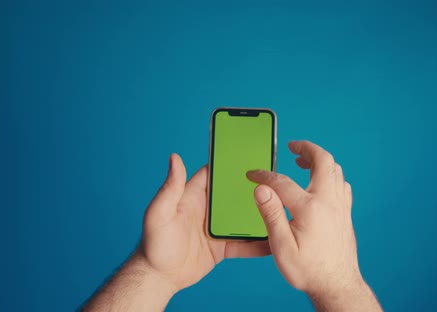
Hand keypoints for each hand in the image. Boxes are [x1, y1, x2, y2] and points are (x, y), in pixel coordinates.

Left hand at [84, 154, 269, 310]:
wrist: (158, 278)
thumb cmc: (154, 244)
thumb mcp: (159, 213)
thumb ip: (170, 188)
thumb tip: (175, 157)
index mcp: (193, 196)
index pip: (214, 174)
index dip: (230, 164)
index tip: (251, 156)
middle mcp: (207, 209)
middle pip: (233, 194)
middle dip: (252, 189)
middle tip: (277, 184)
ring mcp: (216, 228)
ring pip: (242, 218)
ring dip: (258, 215)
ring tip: (282, 210)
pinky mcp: (222, 247)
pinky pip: (244, 243)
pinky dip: (258, 243)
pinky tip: (275, 241)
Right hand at [247, 141, 380, 310]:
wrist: (336, 285)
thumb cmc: (308, 270)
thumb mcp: (281, 247)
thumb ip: (271, 214)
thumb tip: (262, 189)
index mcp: (310, 208)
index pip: (282, 182)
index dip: (264, 175)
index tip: (252, 174)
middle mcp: (328, 202)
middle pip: (323, 161)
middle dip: (307, 148)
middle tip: (292, 146)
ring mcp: (340, 206)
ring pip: (335, 170)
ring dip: (319, 160)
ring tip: (302, 160)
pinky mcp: (345, 213)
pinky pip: (342, 184)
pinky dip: (330, 174)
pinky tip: (320, 182)